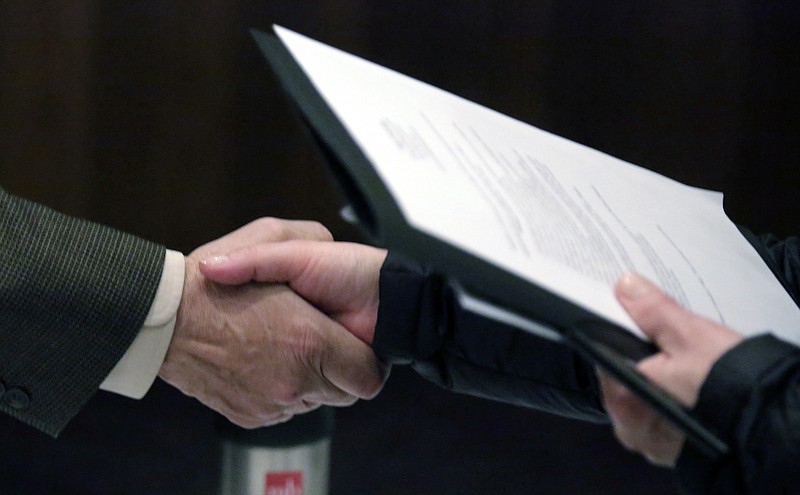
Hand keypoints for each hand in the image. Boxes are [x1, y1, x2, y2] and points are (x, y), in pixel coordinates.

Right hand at [158, 219, 387, 427]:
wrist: (162, 319)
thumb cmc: (215, 280)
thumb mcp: (270, 235)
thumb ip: (313, 237)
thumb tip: (333, 245)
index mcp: (309, 342)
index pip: (369, 377)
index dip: (368, 359)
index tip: (354, 342)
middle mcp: (294, 382)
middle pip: (345, 394)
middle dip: (340, 369)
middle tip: (321, 340)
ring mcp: (271, 405)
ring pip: (315, 403)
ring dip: (309, 379)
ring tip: (286, 345)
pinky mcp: (252, 417)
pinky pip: (285, 411)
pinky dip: (282, 390)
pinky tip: (265, 360)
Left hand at [598, 273, 742, 465]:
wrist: (774, 423)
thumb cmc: (730, 387)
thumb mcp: (690, 336)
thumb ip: (652, 312)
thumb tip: (626, 287)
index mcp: (624, 406)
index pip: (603, 360)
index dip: (616, 334)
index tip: (628, 316)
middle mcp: (635, 431)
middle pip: (624, 377)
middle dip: (641, 354)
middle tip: (665, 335)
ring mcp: (656, 442)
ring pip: (645, 393)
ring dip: (659, 373)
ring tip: (681, 354)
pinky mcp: (678, 446)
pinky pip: (665, 410)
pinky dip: (673, 393)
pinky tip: (690, 377)